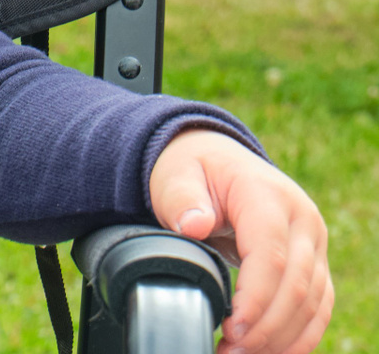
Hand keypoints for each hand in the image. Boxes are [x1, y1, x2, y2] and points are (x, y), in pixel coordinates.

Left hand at [151, 128, 331, 353]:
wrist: (217, 161)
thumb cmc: (193, 170)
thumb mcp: (177, 175)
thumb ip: (182, 198)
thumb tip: (193, 224)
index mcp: (267, 195)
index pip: (271, 256)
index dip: (255, 299)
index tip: (230, 327)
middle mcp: (301, 220)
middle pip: (297, 286)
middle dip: (265, 327)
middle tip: (230, 351)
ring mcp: (313, 243)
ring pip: (313, 302)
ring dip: (280, 338)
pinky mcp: (314, 263)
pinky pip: (318, 306)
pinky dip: (299, 335)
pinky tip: (273, 353)